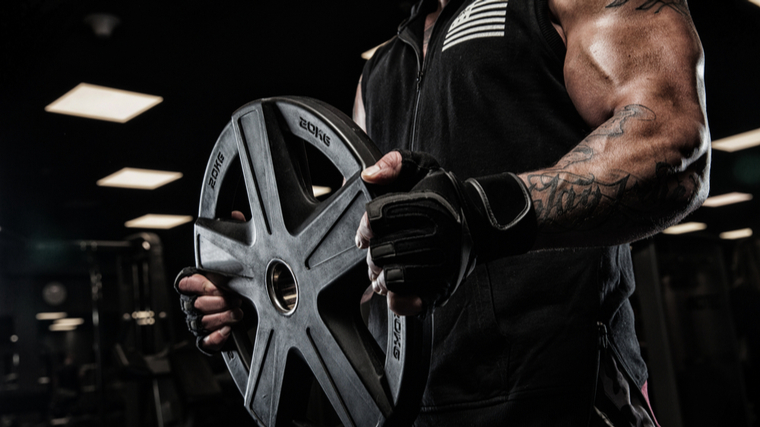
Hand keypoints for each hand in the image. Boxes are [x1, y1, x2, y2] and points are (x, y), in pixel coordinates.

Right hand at [175, 211, 245, 352]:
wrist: (253, 308)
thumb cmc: (240, 282)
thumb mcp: (238, 260)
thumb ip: (235, 235)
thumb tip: (234, 216)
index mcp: (197, 282)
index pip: (186, 283)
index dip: (201, 285)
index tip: (217, 285)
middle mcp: (195, 302)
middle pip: (194, 304)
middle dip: (216, 302)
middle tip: (234, 299)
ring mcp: (200, 321)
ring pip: (200, 322)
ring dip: (220, 318)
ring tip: (237, 313)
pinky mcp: (208, 338)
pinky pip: (204, 341)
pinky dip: (215, 337)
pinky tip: (227, 331)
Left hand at [356, 151, 537, 316]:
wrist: (482, 222)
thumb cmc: (446, 197)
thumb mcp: (423, 169)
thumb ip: (395, 163)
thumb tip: (370, 175)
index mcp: (425, 205)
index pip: (376, 219)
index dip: (366, 228)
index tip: (368, 232)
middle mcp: (435, 234)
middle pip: (380, 252)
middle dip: (373, 254)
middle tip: (379, 252)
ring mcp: (440, 262)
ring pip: (391, 277)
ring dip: (382, 276)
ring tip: (386, 270)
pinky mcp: (444, 285)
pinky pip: (410, 300)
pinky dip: (398, 300)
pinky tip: (395, 291)